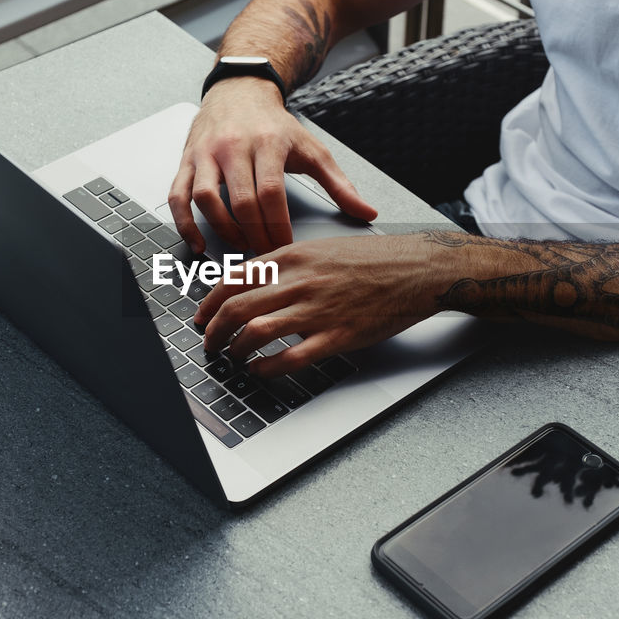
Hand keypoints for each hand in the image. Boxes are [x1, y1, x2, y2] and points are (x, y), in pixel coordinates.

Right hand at [168, 77, 376, 254]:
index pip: (271, 193)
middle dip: (255, 235)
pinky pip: (178, 195)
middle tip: (266, 256)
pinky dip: (185, 223)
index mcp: (268, 143)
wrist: (240, 90)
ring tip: (240, 247)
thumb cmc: (275, 125)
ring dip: (223, 230)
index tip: (286, 248)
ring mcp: (207, 153)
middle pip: (242, 201)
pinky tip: (199, 243)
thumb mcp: (312, 149)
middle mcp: (234, 146)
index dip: (278, 226)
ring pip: (207, 199)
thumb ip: (339, 184)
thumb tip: (366, 212)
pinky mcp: (187, 160)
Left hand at [194, 234, 445, 377]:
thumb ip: (286, 264)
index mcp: (292, 257)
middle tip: (209, 342)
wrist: (414, 269)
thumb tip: (253, 281)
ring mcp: (317, 310)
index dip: (210, 301)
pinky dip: (267, 367)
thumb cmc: (372, 259)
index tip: (203, 315)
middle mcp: (299, 281)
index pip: (234, 278)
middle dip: (214, 329)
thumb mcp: (320, 248)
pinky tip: (260, 370)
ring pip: (256, 332)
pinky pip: (290, 357)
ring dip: (236, 349)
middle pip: (237, 307)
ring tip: (232, 357)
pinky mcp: (336, 335)